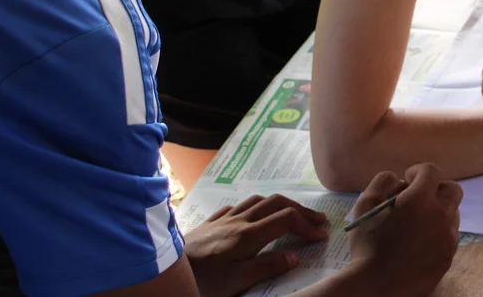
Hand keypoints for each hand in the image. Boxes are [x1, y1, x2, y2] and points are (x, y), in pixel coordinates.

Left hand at [185, 194, 329, 296]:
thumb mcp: (235, 281)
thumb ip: (266, 266)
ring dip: (279, 204)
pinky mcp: (207, 224)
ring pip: (256, 200)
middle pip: (276, 203)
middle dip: (300, 209)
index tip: (321, 236)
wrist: (161, 272)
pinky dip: (252, 207)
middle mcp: (237, 221)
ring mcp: (221, 220)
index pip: (287, 219)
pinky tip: (250, 216)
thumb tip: (295, 256)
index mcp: (247, 235)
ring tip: (291, 213)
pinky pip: (235, 207)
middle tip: (317, 220)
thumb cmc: (200, 281)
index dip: (307, 225)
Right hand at [342, 163, 462, 295]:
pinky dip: (439, 232)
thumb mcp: (364, 206)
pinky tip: (420, 242)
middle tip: (419, 197)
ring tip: (417, 222)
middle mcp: (441, 215)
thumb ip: (382, 182)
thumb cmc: (367, 246)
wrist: (377, 288)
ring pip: (453, 213)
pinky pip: (450, 236)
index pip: (431, 171)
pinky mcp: (449, 257)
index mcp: (421, 200)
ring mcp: (448, 238)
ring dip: (439, 210)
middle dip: (436, 188)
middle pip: (452, 189)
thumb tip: (398, 179)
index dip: (418, 171)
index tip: (408, 179)